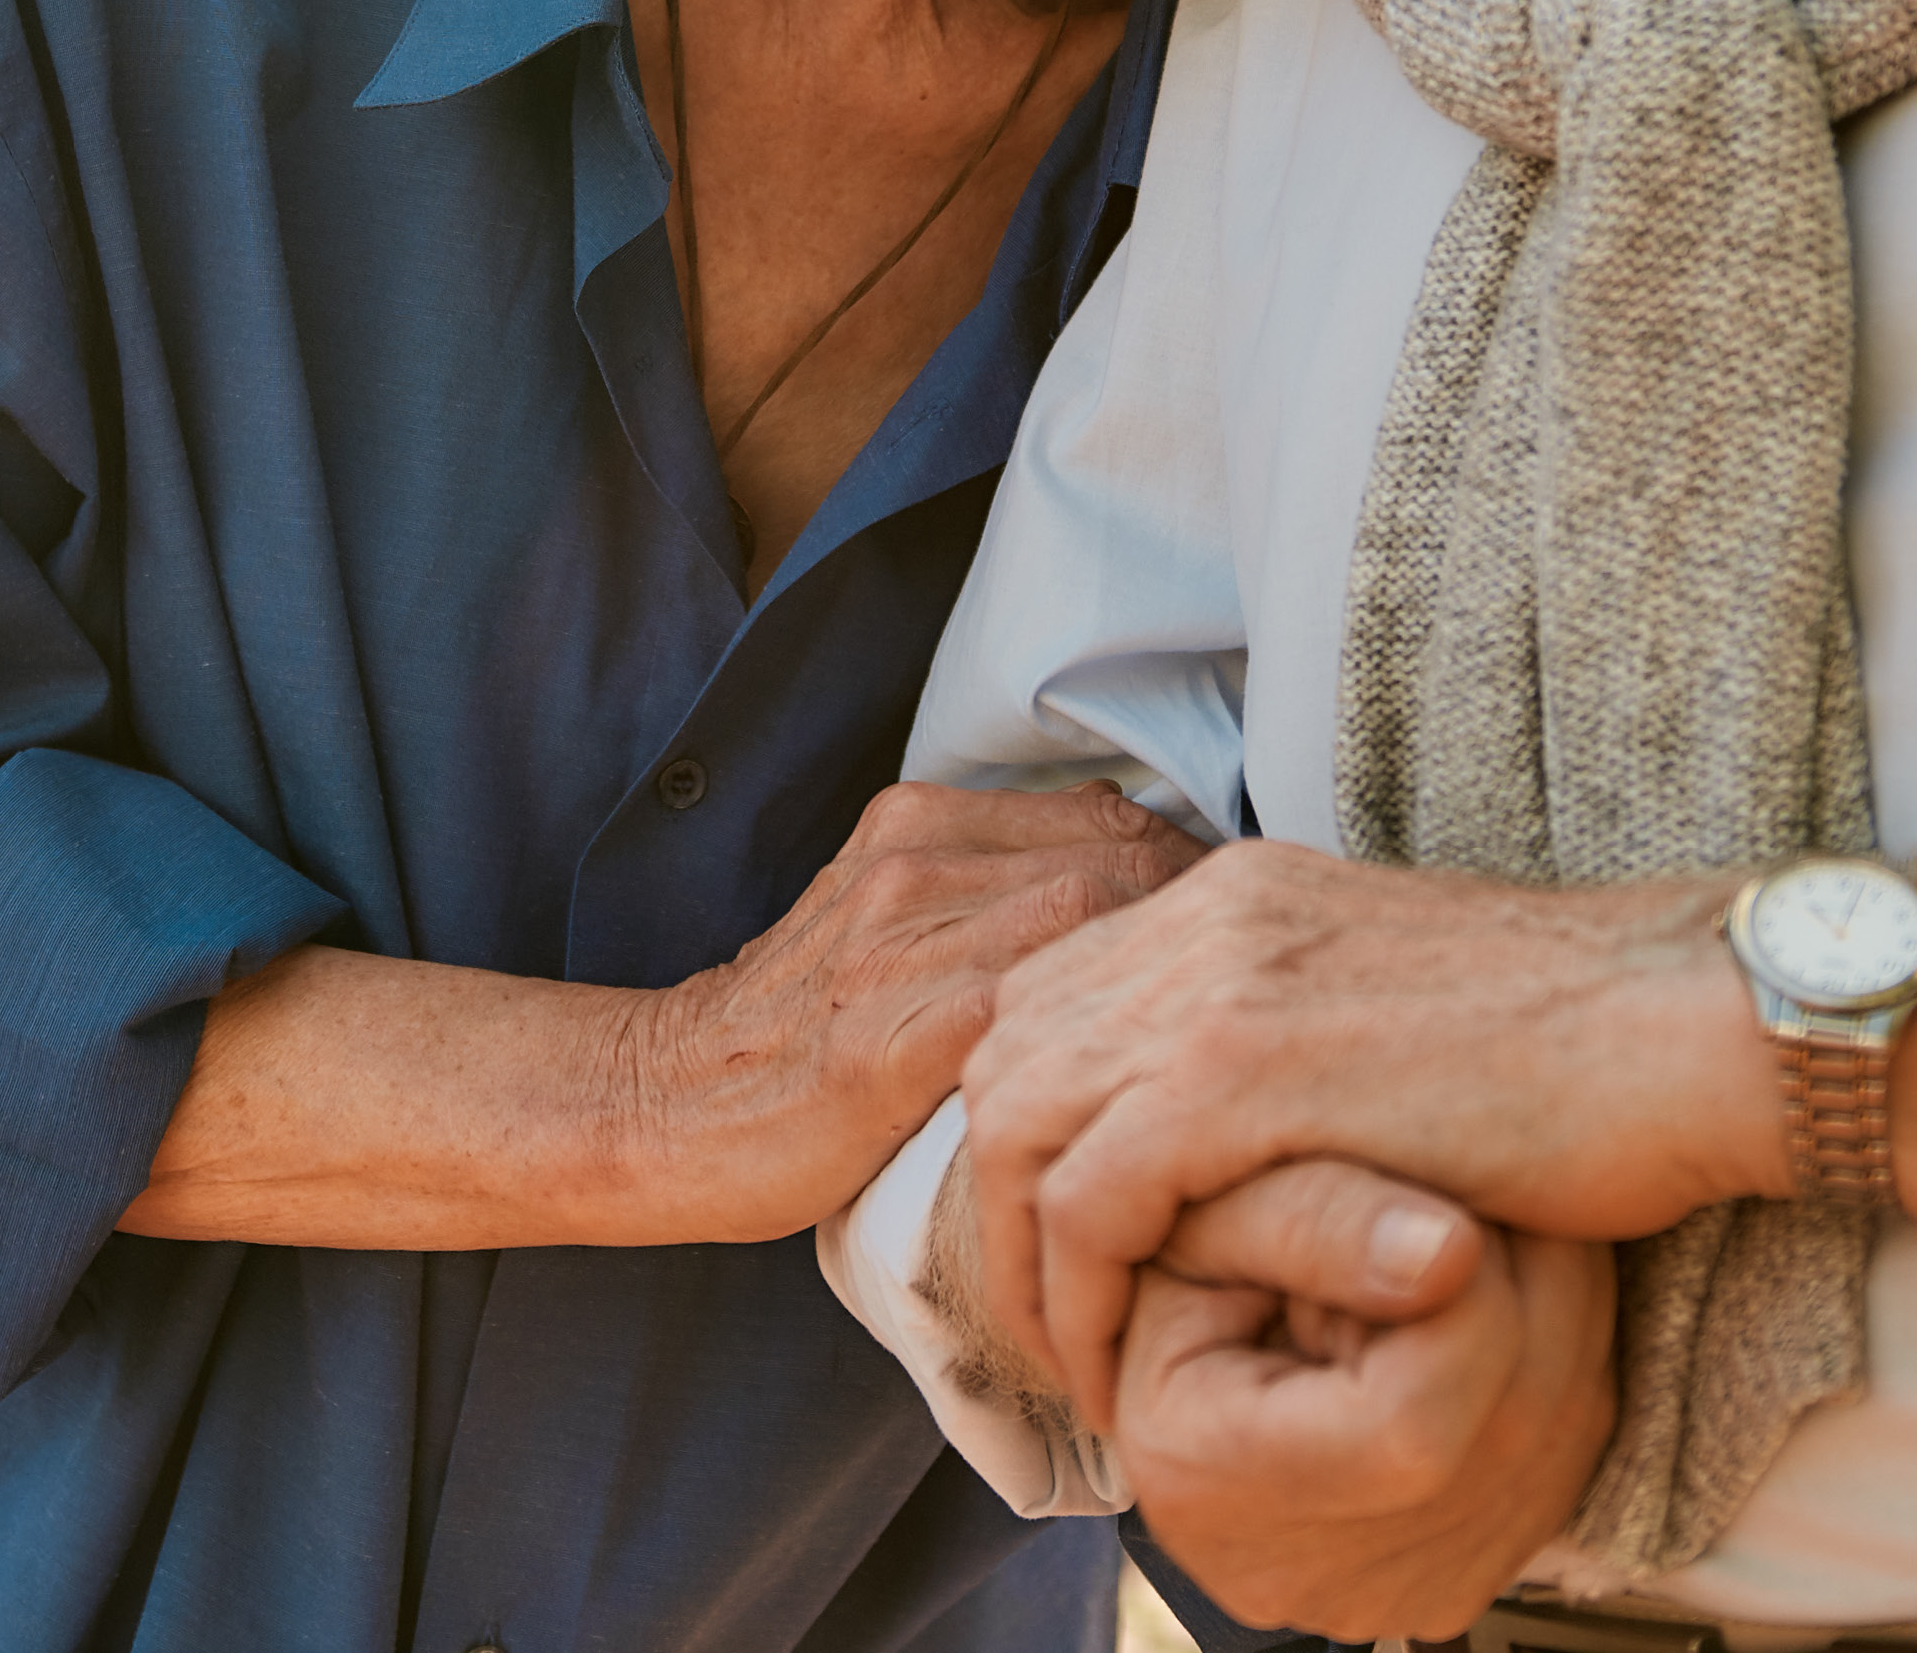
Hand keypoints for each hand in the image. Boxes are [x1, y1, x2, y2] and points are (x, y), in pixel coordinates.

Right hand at [614, 783, 1201, 1240]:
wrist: (669, 1102)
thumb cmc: (801, 1036)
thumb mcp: (890, 923)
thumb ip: (994, 890)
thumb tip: (1136, 896)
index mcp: (917, 822)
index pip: (1112, 815)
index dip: (1193, 874)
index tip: (1231, 944)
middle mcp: (911, 860)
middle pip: (1121, 856)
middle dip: (1204, 925)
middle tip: (1247, 1000)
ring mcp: (898, 943)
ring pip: (1090, 917)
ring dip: (1168, 980)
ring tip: (1213, 1044)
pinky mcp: (890, 1038)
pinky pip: (1031, 1012)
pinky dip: (1100, 1040)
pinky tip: (1137, 1087)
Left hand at [962, 840, 1776, 1427]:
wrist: (1686, 1022)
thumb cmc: (1580, 1044)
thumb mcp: (1390, 1012)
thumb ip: (1298, 1039)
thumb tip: (1243, 1128)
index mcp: (1235, 894)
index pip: (1052, 1001)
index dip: (1035, 1134)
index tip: (1072, 1251)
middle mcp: (1203, 917)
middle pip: (1007, 1057)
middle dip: (1002, 1203)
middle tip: (1054, 1323)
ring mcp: (1213, 985)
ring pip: (1018, 1128)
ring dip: (1026, 1263)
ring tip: (1081, 1364)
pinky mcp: (1241, 1072)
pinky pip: (1090, 1197)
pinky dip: (1081, 1293)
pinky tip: (1122, 1366)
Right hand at [1117, 1194, 1616, 1639]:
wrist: (1200, 1357)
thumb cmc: (1185, 1271)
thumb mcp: (1204, 1214)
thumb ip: (1315, 1216)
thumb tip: (1455, 1250)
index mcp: (1212, 1488)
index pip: (1410, 1423)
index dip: (1457, 1291)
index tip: (1430, 1212)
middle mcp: (1317, 1578)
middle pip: (1510, 1420)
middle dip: (1516, 1277)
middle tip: (1454, 1202)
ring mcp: (1401, 1592)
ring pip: (1564, 1427)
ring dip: (1551, 1300)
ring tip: (1464, 1242)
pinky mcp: (1467, 1577)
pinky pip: (1573, 1446)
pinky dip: (1557, 1351)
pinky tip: (1486, 1302)